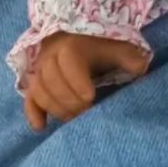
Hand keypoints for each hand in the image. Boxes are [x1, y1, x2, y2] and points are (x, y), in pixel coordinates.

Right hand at [22, 32, 147, 130]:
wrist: (80, 39)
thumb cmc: (103, 47)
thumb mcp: (119, 48)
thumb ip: (130, 59)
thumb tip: (139, 70)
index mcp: (72, 46)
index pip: (69, 63)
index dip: (77, 82)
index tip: (91, 98)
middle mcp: (51, 56)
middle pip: (52, 80)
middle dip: (69, 100)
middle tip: (87, 113)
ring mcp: (39, 70)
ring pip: (39, 90)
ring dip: (55, 108)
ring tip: (74, 120)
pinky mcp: (33, 83)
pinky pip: (28, 98)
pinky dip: (32, 113)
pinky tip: (42, 127)